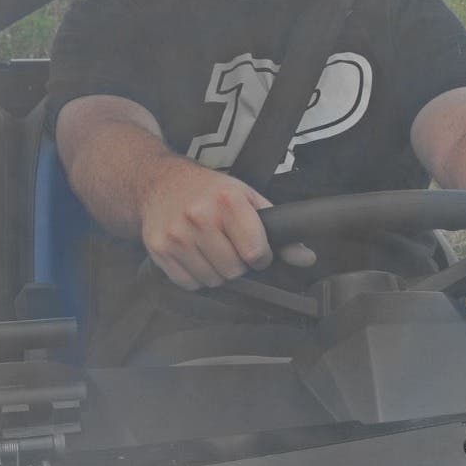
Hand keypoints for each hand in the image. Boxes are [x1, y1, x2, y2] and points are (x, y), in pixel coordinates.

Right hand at [139, 159, 314, 288]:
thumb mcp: (248, 199)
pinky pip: (188, 283)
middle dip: (238, 265)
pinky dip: (196, 276)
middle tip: (231, 248)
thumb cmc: (209, 191)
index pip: (254, 251)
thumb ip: (278, 230)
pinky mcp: (159, 249)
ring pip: (212, 280)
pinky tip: (195, 255)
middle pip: (233, 270)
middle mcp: (200, 216)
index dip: (261, 257)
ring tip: (212, 249)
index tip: (256, 251)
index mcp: (228, 200)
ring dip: (217, 272)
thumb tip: (306, 258)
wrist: (160, 182)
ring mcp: (177, 234)